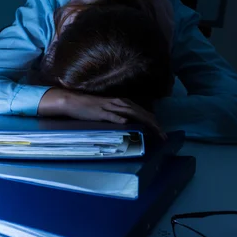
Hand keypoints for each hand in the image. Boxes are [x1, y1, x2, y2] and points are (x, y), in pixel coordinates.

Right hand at [38, 88, 164, 136]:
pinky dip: (119, 119)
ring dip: (144, 122)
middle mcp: (119, 103)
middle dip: (154, 124)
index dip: (153, 122)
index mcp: (122, 102)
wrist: (72, 101)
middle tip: (164, 136)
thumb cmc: (90, 107)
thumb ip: (119, 115)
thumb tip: (130, 123)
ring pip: (131, 113)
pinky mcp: (99, 112)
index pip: (142, 112)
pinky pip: (111, 115)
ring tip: (154, 131)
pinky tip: (127, 123)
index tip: (162, 133)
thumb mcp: (108, 110)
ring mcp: (109, 107)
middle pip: (141, 112)